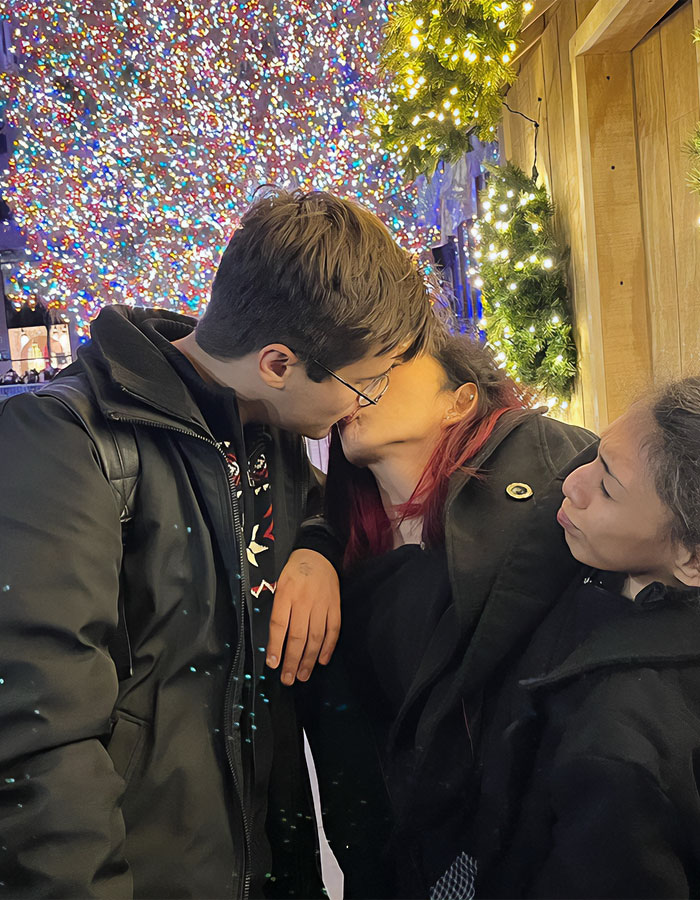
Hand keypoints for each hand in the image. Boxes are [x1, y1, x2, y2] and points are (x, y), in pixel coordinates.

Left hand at [266, 549, 340, 684]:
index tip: (273, 664)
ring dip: (309, 659)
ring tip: (303, 675)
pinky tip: (322, 660)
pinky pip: (333, 630)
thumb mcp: (278, 583)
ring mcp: (322, 604)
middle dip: (292, 661)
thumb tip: (273, 638)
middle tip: (288, 679)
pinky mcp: (335, 606)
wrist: (318, 554)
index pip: (279, 625)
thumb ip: (276, 608)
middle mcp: (304, 601)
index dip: (276, 646)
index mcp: (286, 594)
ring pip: (315, 637)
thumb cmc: (294, 571)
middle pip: (297, 636)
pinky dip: (328, 647)